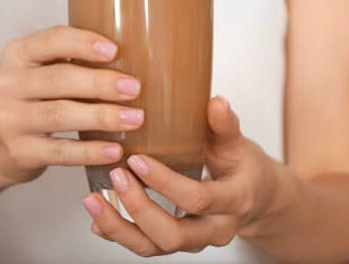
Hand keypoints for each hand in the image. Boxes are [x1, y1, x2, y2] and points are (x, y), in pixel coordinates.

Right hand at [0, 26, 144, 186]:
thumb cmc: (33, 101)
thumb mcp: (40, 72)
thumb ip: (72, 62)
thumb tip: (132, 58)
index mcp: (17, 54)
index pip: (50, 40)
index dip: (83, 43)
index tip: (114, 50)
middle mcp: (7, 84)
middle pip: (57, 79)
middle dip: (100, 83)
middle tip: (135, 87)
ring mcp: (9, 120)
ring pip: (59, 114)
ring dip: (102, 116)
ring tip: (134, 118)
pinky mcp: (18, 152)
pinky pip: (60, 151)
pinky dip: (90, 151)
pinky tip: (115, 150)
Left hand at [81, 97, 278, 255]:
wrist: (256, 198)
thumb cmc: (244, 168)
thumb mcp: (239, 144)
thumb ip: (225, 125)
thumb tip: (216, 102)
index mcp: (234, 202)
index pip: (197, 199)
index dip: (165, 183)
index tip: (138, 159)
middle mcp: (214, 229)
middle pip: (172, 234)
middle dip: (138, 207)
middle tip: (117, 174)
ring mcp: (194, 241)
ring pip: (153, 247)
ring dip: (119, 226)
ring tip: (92, 200)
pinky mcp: (175, 243)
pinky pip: (144, 247)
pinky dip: (118, 234)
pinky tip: (97, 218)